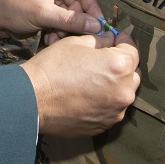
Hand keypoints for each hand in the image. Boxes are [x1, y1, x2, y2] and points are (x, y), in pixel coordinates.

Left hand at [0, 0, 102, 40]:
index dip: (92, 8)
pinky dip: (61, 32)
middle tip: (77, 37)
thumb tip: (96, 26)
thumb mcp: (43, 14)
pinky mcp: (53, 11)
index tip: (99, 25)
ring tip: (56, 38)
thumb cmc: (15, 9)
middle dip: (77, 23)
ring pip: (74, 16)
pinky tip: (51, 39)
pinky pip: (66, 22)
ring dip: (68, 30)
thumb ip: (69, 20)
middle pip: (80, 5)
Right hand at [20, 32, 139, 136]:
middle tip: (103, 58)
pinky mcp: (104, 125)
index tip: (116, 38)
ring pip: (123, 93)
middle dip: (121, 64)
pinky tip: (87, 95)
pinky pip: (112, 109)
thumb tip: (109, 40)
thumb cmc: (51, 68)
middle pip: (132, 74)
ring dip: (115, 84)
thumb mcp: (76, 43)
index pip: (132, 50)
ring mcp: (115, 111)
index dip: (123, 41)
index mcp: (119, 66)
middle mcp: (123, 91)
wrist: (32, 101)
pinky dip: (105, 101)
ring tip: (93, 79)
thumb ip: (99, 41)